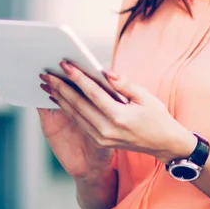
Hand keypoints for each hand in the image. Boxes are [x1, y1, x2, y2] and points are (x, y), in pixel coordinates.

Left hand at [40, 62, 195, 163]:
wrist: (163, 144)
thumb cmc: (156, 117)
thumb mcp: (145, 96)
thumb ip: (124, 84)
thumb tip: (105, 71)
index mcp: (119, 117)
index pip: (92, 93)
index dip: (77, 77)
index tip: (65, 64)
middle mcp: (107, 130)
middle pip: (78, 105)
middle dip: (61, 87)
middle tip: (47, 74)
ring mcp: (102, 138)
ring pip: (75, 115)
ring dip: (60, 98)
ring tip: (48, 84)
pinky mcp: (100, 141)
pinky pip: (80, 122)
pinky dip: (68, 110)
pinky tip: (60, 99)